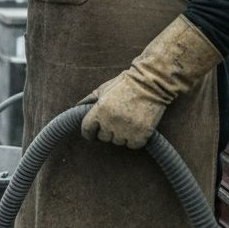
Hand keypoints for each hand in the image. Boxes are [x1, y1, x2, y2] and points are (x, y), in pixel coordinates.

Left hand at [80, 15, 222, 148]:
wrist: (152, 82)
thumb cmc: (126, 83)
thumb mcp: (103, 88)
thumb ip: (88, 100)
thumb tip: (76, 108)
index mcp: (100, 110)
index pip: (87, 130)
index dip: (89, 132)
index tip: (93, 132)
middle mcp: (111, 122)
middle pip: (103, 138)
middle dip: (107, 131)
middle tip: (116, 120)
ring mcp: (126, 129)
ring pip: (118, 142)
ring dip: (122, 135)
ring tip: (128, 121)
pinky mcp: (141, 135)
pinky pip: (132, 145)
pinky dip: (134, 139)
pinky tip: (137, 127)